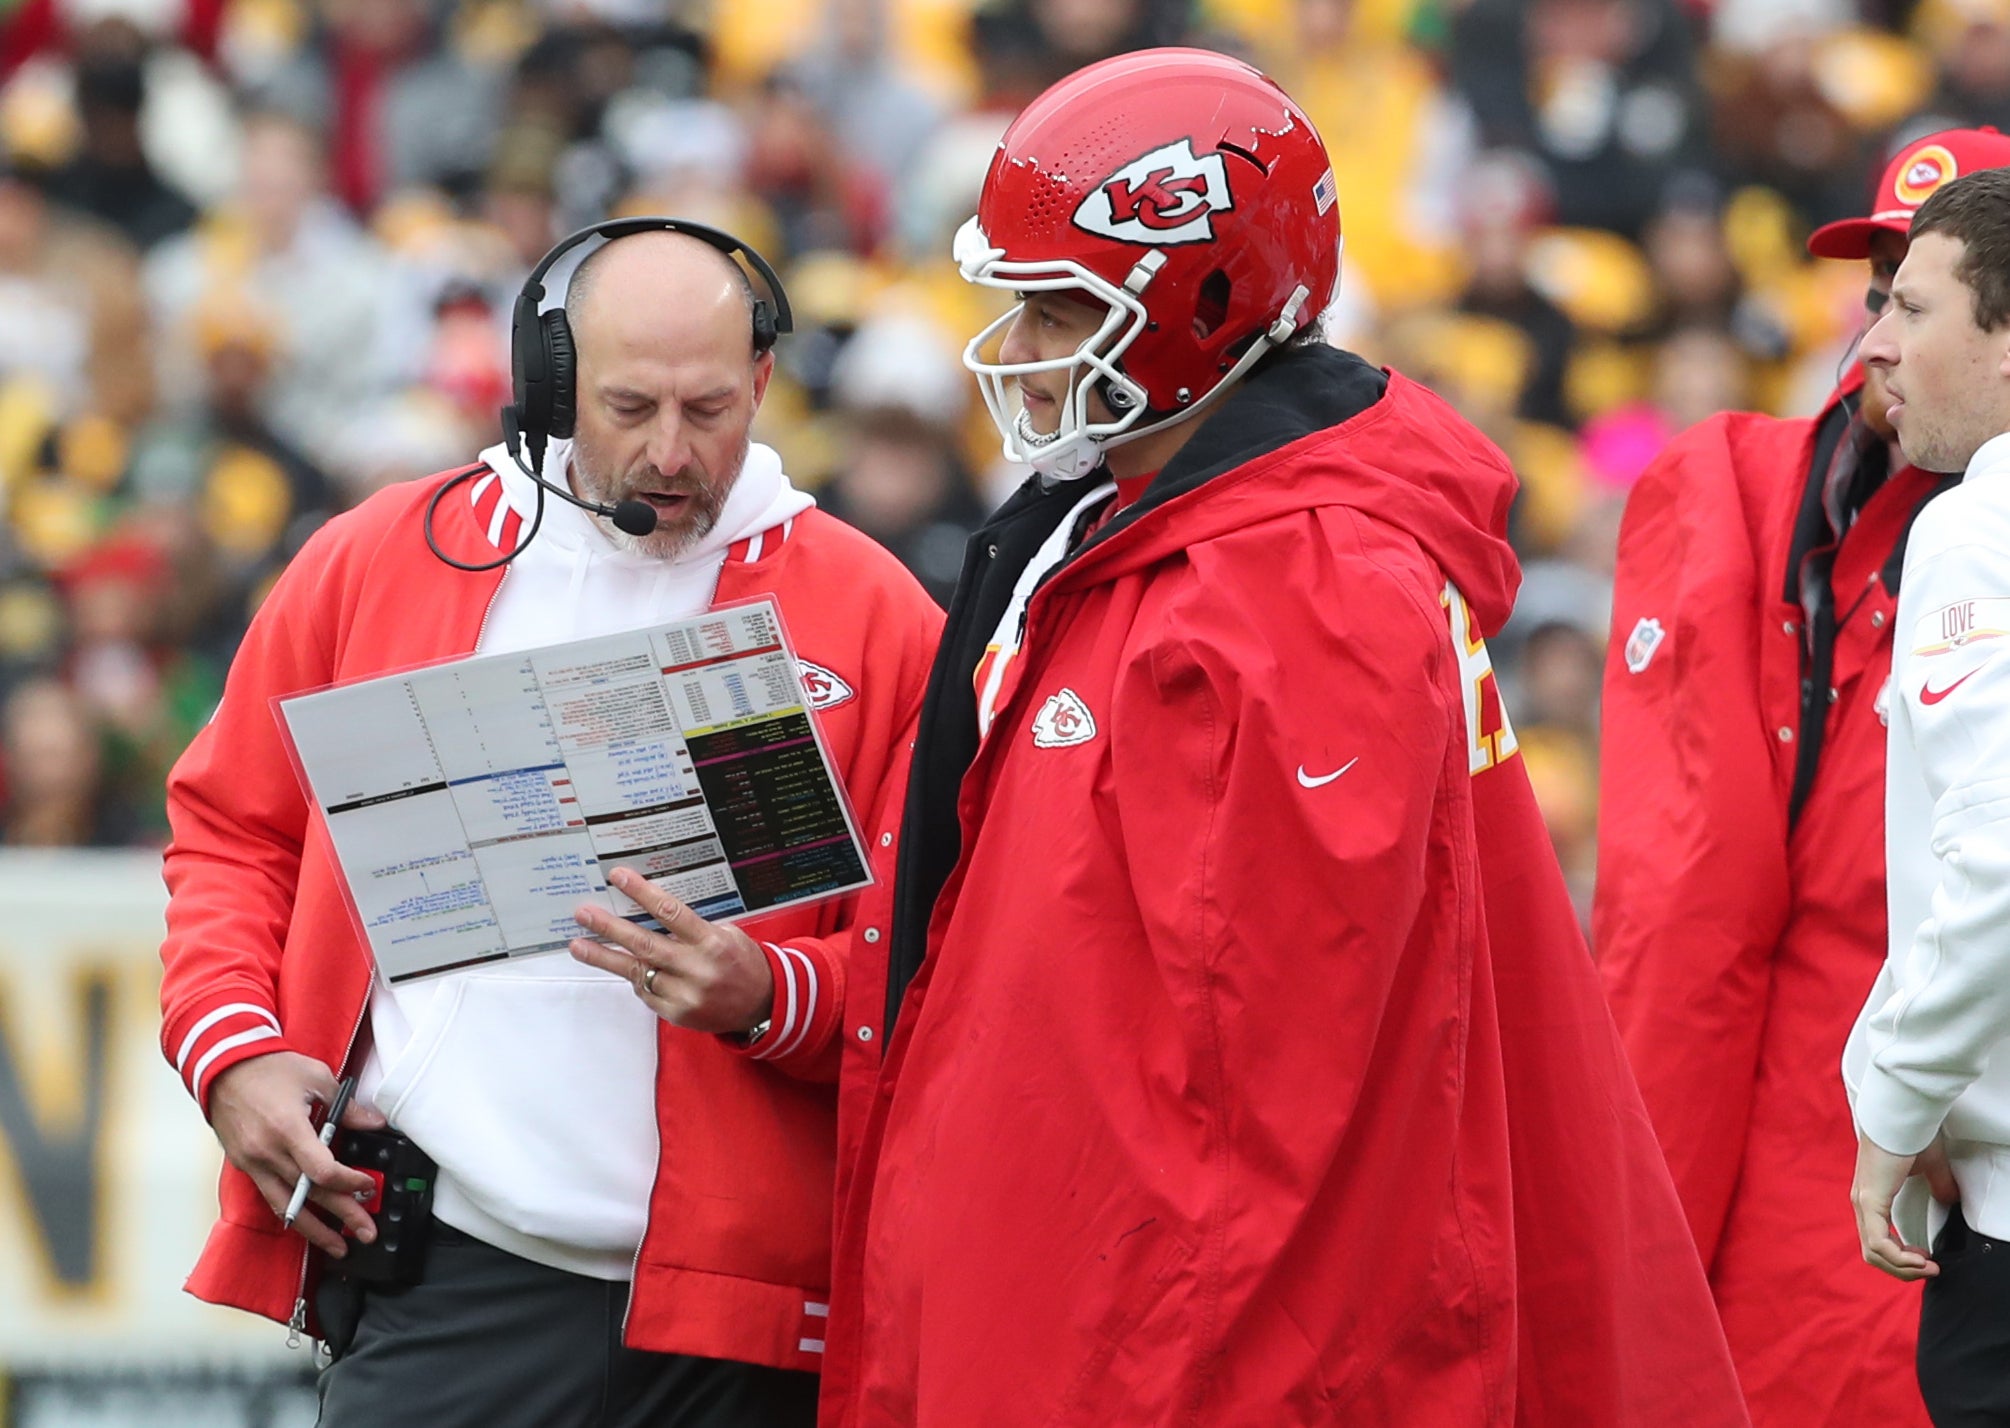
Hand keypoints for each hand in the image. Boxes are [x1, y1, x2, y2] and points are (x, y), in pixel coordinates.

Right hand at [207, 1052, 386, 1257]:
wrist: (224, 1066)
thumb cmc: (270, 1068)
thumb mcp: (316, 1078)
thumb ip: (347, 1107)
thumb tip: (374, 1124)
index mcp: (287, 1129)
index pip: (322, 1171)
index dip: (349, 1182)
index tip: (369, 1185)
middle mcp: (267, 1152)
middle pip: (310, 1193)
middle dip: (342, 1215)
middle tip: (367, 1232)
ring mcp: (253, 1162)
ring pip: (287, 1205)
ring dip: (315, 1229)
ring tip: (338, 1246)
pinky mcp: (245, 1165)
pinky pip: (270, 1196)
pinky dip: (291, 1212)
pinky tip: (307, 1226)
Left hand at [570, 868, 773, 1034]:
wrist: (763, 1004)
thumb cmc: (743, 962)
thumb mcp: (727, 935)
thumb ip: (692, 928)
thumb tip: (651, 911)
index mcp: (711, 942)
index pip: (670, 912)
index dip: (641, 893)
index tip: (618, 877)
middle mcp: (696, 969)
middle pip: (644, 944)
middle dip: (609, 928)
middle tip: (584, 914)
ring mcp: (685, 994)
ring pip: (636, 972)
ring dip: (605, 958)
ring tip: (578, 945)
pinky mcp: (676, 1013)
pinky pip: (645, 992)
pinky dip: (633, 978)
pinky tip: (619, 966)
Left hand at [1851, 1130, 1957, 1279]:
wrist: (1899, 1115)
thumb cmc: (1910, 1135)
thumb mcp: (1928, 1167)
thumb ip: (1938, 1186)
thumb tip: (1949, 1201)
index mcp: (1872, 1196)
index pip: (1878, 1239)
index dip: (1901, 1256)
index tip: (1926, 1258)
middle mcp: (1862, 1202)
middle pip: (1873, 1252)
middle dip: (1903, 1268)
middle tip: (1929, 1269)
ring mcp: (1863, 1202)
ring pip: (1874, 1252)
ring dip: (1904, 1267)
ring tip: (1928, 1267)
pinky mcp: (1869, 1200)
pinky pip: (1879, 1242)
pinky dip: (1900, 1257)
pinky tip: (1920, 1258)